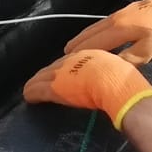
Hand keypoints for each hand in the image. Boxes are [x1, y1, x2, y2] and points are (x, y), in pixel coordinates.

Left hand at [24, 51, 151, 129]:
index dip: (61, 69)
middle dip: (46, 75)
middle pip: (53, 67)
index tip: (58, 75)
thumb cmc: (123, 80)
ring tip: (31, 89)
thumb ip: (107, 72)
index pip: (68, 61)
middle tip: (39, 81)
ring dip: (36, 83)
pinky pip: (38, 90)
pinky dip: (32, 93)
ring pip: (43, 77)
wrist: (116, 85)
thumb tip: (108, 80)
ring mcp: (61, 74)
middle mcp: (71, 61)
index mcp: (87, 54)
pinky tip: (28, 97)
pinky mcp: (54, 88)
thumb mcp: (116, 69)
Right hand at [64, 0, 151, 63]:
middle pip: (92, 33)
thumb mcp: (151, 49)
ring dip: (84, 36)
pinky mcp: (127, 10)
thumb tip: (113, 67)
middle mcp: (115, 19)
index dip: (81, 53)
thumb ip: (131, 58)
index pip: (95, 43)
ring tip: (74, 44)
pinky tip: (95, 34)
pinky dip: (95, 30)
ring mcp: (121, 13)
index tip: (68, 62)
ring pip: (97, 26)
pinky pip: (105, 22)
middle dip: (77, 43)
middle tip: (63, 55)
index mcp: (119, 29)